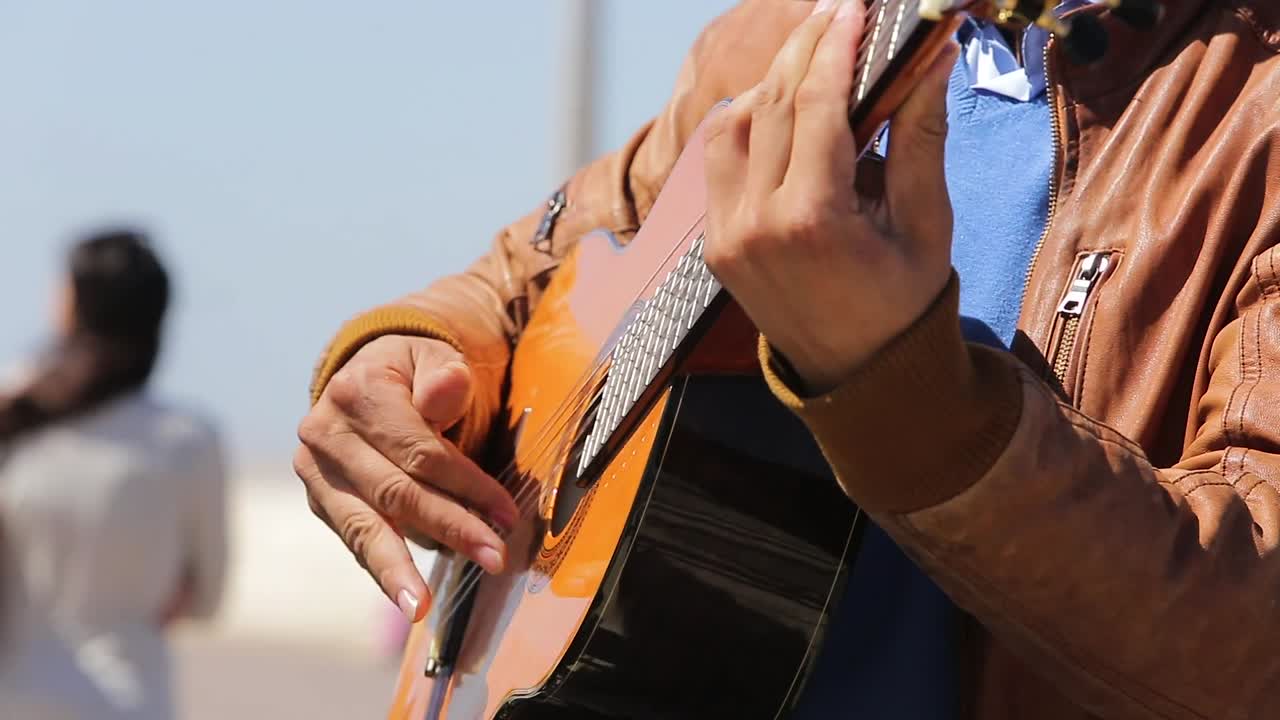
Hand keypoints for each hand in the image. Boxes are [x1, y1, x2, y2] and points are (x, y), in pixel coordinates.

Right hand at [294, 335, 518, 621]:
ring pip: (362, 527)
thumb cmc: (414, 369)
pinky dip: (382, 567)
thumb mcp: (434, 356)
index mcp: (356, 391)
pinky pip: (355, 538)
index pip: (419, 451)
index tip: (507, 513)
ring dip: (397, 569)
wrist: (368, 373)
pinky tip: (403, 597)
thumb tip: (446, 388)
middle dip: (450, 529)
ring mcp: (316, 470)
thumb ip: (444, 376)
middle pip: (395, 493)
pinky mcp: (321, 499)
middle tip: (493, 557)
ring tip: (419, 606)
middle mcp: (325, 433)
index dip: (466, 484)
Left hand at [703, 0, 957, 393]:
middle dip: (804, 49)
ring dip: (769, 82)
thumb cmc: (903, 302)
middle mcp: (755, 224)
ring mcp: (725, 235)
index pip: (814, 107)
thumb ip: (920, 137)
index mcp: (811, 222)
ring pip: (732, 126)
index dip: (836, 47)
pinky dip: (747, 122)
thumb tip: (932, 55)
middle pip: (769, 106)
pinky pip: (719, 161)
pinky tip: (780, 105)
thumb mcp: (926, 224)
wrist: (857, 375)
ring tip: (812, 53)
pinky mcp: (715, 241)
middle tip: (837, 12)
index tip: (856, 7)